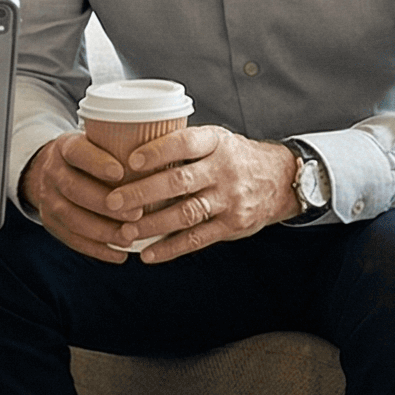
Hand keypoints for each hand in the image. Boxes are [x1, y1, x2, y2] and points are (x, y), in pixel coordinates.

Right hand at [18, 131, 140, 263]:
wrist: (51, 171)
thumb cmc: (90, 156)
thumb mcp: (97, 142)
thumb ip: (121, 148)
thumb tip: (164, 157)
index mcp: (65, 147)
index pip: (77, 152)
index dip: (97, 163)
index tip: (121, 173)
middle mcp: (52, 172)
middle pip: (74, 189)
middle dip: (106, 204)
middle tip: (136, 214)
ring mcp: (48, 199)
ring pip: (72, 218)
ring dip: (103, 231)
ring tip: (130, 237)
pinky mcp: (51, 223)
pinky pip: (72, 240)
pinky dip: (97, 250)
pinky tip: (120, 254)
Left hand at [103, 125, 299, 263]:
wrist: (280, 180)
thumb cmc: (234, 157)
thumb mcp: (216, 140)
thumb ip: (184, 146)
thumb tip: (130, 147)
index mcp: (216, 142)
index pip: (185, 143)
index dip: (157, 151)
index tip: (130, 161)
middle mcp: (224, 169)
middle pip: (180, 181)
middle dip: (143, 193)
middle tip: (113, 202)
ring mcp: (230, 199)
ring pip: (186, 213)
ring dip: (152, 225)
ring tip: (125, 233)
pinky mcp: (233, 225)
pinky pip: (198, 238)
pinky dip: (171, 248)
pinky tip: (148, 254)